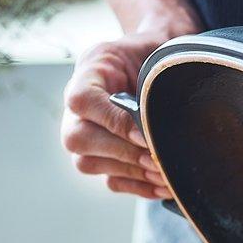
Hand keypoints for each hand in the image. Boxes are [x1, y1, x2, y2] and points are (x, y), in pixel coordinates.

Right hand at [61, 34, 172, 197]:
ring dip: (132, 173)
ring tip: (166, 175)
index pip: (82, 101)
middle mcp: (76, 108)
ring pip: (88, 164)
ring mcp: (84, 136)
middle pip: (78, 138)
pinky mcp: (100, 160)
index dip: (113, 122)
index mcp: (88, 72)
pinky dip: (139, 187)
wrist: (157, 69)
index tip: (144, 135)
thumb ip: (153, 80)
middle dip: (123, 153)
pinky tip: (163, 185)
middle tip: (157, 159)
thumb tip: (158, 126)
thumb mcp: (153, 55)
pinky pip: (110, 181)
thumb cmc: (154, 58)